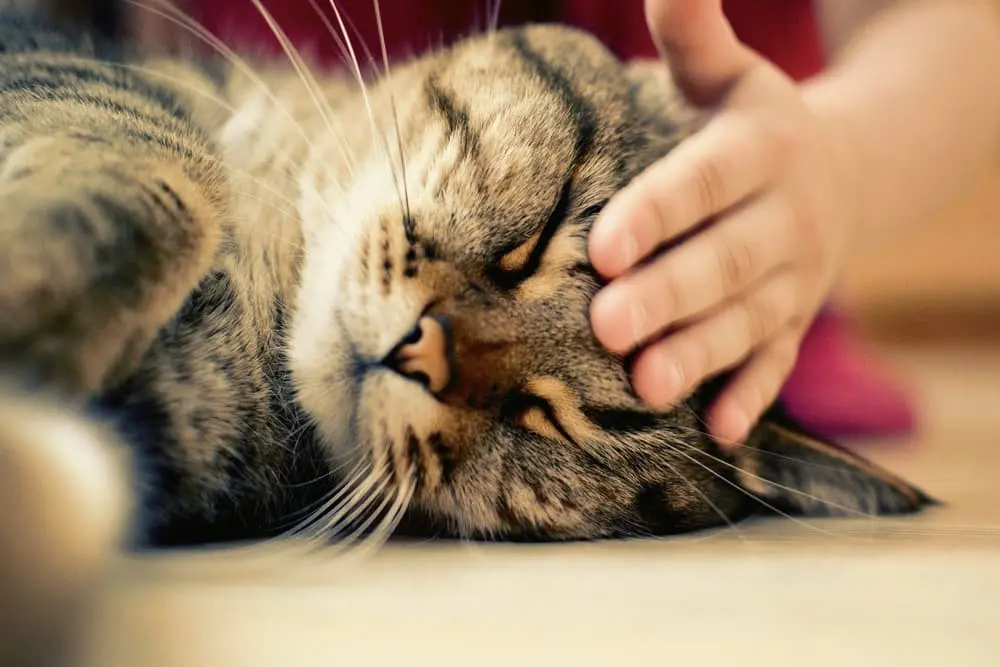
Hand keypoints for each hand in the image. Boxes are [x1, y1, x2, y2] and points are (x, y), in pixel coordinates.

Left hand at [588, 0, 860, 445]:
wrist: (847, 174)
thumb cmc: (754, 126)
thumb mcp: (728, 76)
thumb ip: (694, 33)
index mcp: (759, 153)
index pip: (704, 182)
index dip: (657, 212)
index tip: (601, 243)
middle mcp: (784, 220)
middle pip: (723, 261)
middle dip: (668, 294)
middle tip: (606, 325)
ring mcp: (794, 280)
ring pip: (747, 321)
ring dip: (699, 355)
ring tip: (646, 385)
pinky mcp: (794, 322)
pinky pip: (775, 362)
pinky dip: (750, 395)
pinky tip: (714, 429)